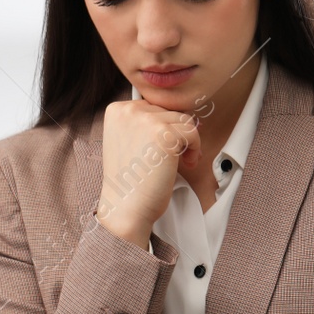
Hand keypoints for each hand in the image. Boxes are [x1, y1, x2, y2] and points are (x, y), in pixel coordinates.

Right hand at [96, 99, 201, 247]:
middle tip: (174, 158)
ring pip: (184, 120)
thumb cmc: (131, 179)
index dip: (164, 128)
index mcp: (118, 110)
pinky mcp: (164, 133)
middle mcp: (129, 110)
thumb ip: (144, 124)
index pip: (154, 107)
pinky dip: (195, 148)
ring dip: (188, 141)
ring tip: (182, 161)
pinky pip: (192, 132)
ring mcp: (146, 120)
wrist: (126, 206)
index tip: (163, 149)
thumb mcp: (129, 141)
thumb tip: (178, 114)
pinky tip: (187, 164)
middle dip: (177, 134)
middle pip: (170, 111)